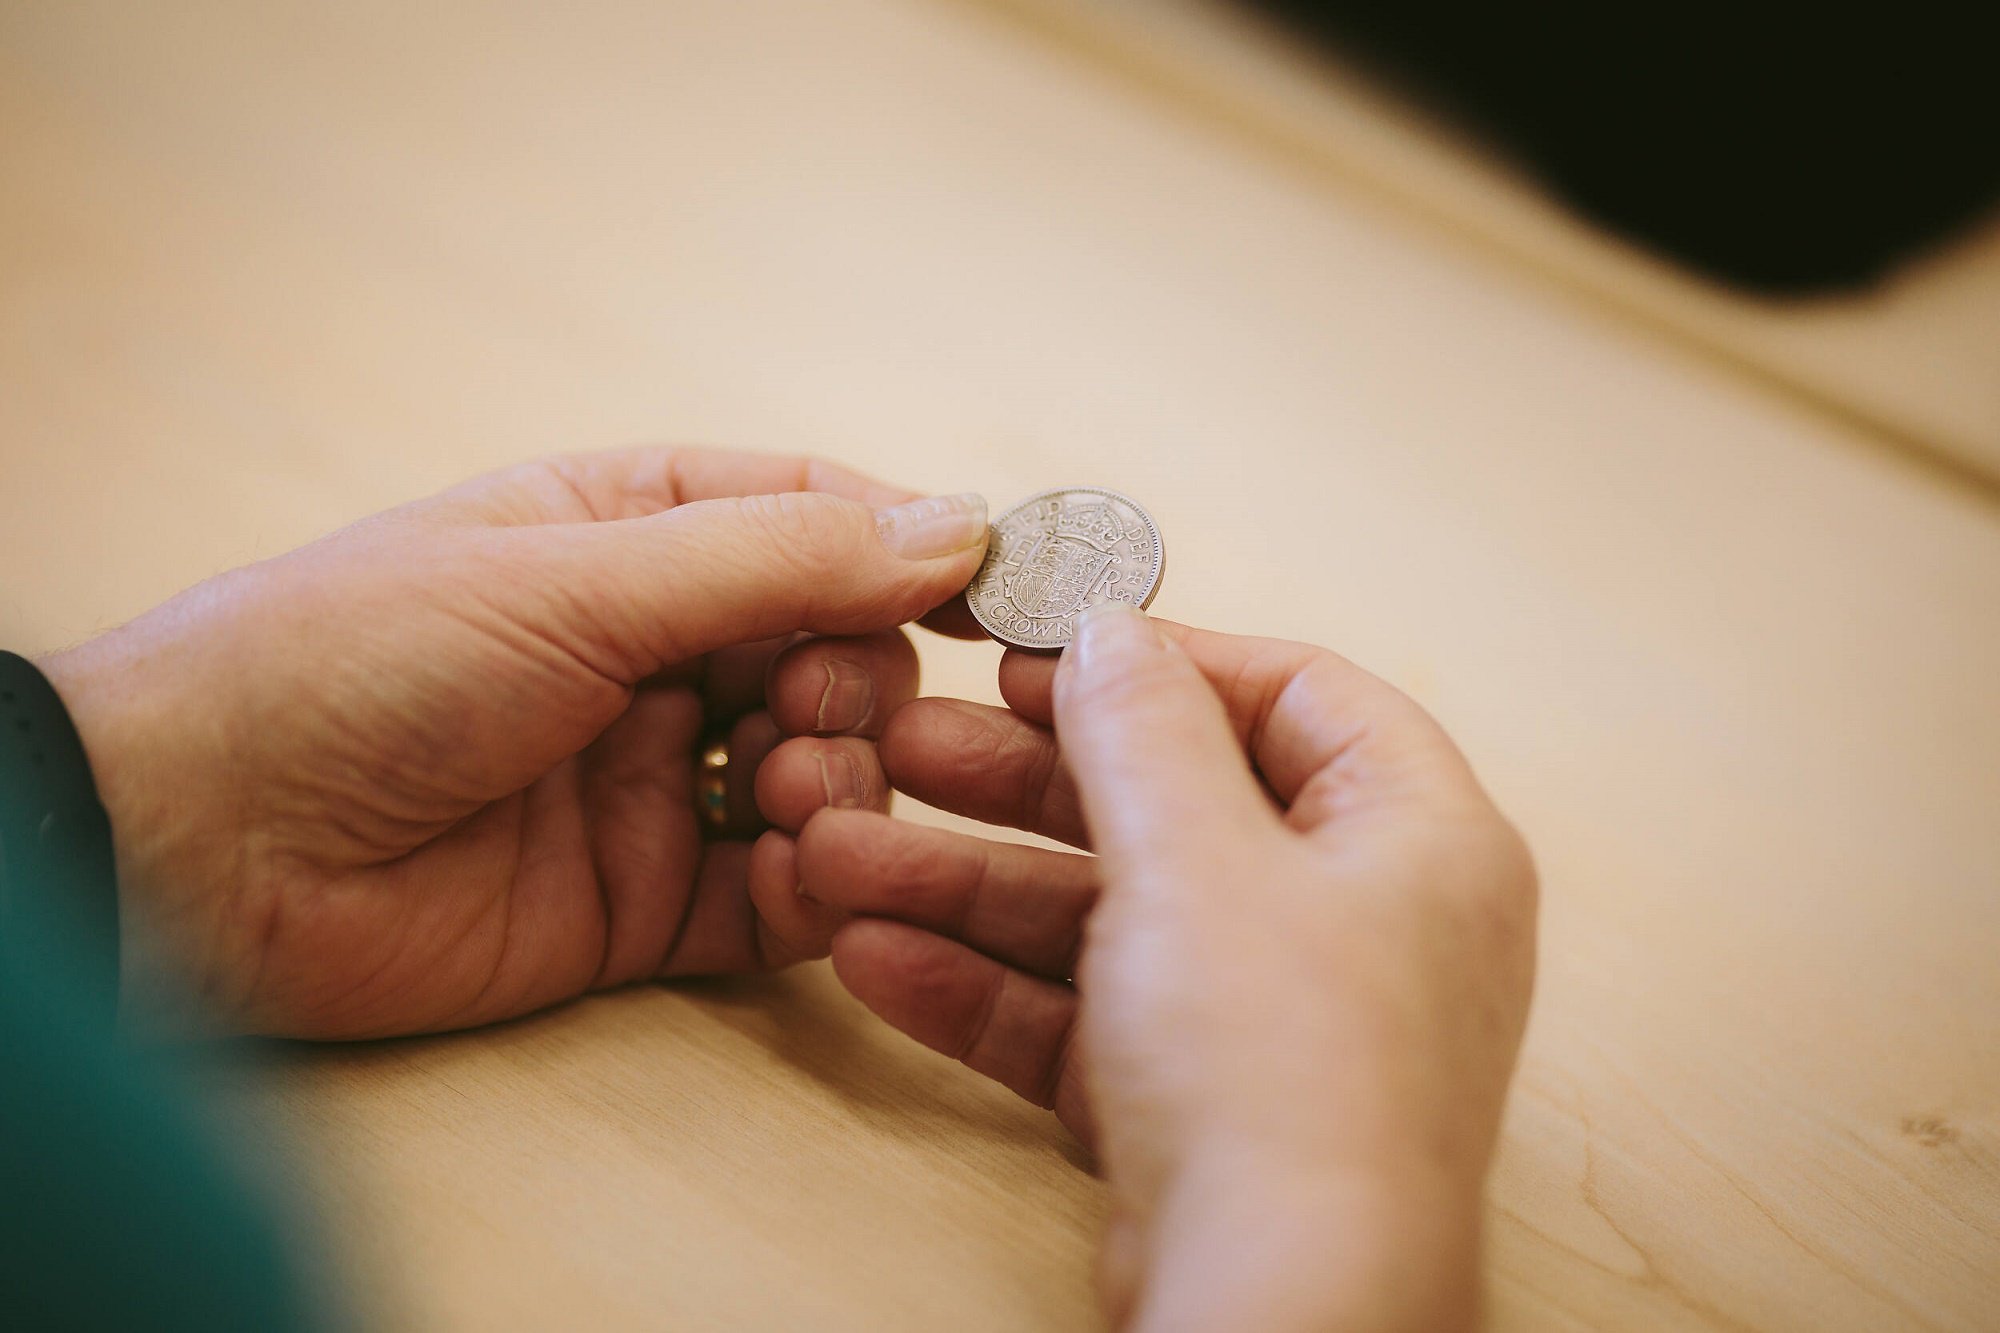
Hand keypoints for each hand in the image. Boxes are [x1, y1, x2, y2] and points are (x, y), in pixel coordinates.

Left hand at [41, 447, 989, 1037]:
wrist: (199, 850)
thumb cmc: (365, 659)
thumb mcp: (577, 578)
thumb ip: (777, 558)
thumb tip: (963, 525)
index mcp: (633, 531)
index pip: (817, 517)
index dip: (912, 550)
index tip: (1001, 597)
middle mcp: (658, 650)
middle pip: (839, 651)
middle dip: (854, 680)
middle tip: (805, 708)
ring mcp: (656, 778)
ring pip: (826, 772)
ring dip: (839, 780)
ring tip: (784, 794)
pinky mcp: (646, 903)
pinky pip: (780, 894)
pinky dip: (816, 886)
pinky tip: (802, 874)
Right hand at [796, 607, 1536, 1331]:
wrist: (1277, 1306)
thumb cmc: (1287, 1078)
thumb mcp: (1200, 858)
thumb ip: (1145, 729)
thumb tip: (1110, 625)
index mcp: (1414, 836)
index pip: (1295, 694)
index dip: (1162, 662)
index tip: (1041, 652)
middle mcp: (1358, 923)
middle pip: (1175, 806)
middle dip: (1022, 783)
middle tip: (907, 746)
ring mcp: (1276, 1021)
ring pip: (1109, 917)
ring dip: (969, 887)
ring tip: (841, 851)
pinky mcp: (1202, 1107)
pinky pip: (1086, 1016)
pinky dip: (987, 987)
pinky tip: (873, 958)